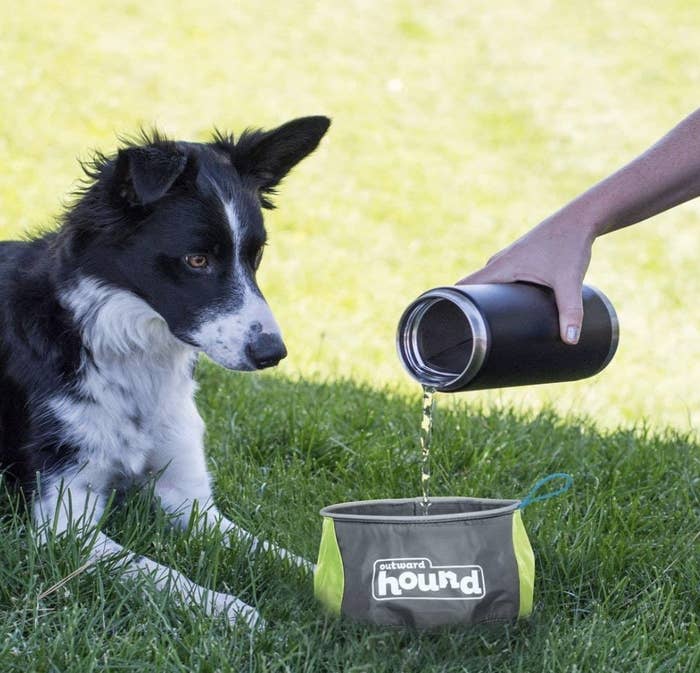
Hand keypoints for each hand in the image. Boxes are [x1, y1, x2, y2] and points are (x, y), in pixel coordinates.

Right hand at [457, 215, 594, 343]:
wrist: (581, 219)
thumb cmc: (571, 245)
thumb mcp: (570, 281)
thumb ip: (570, 311)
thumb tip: (570, 341)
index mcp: (501, 267)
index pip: (465, 286)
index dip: (453, 302)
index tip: (449, 321)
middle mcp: (499, 262)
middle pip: (474, 288)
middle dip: (470, 307)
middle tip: (474, 333)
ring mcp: (508, 259)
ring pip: (489, 283)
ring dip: (485, 299)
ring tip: (489, 324)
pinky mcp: (519, 258)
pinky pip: (500, 277)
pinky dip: (498, 290)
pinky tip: (507, 304)